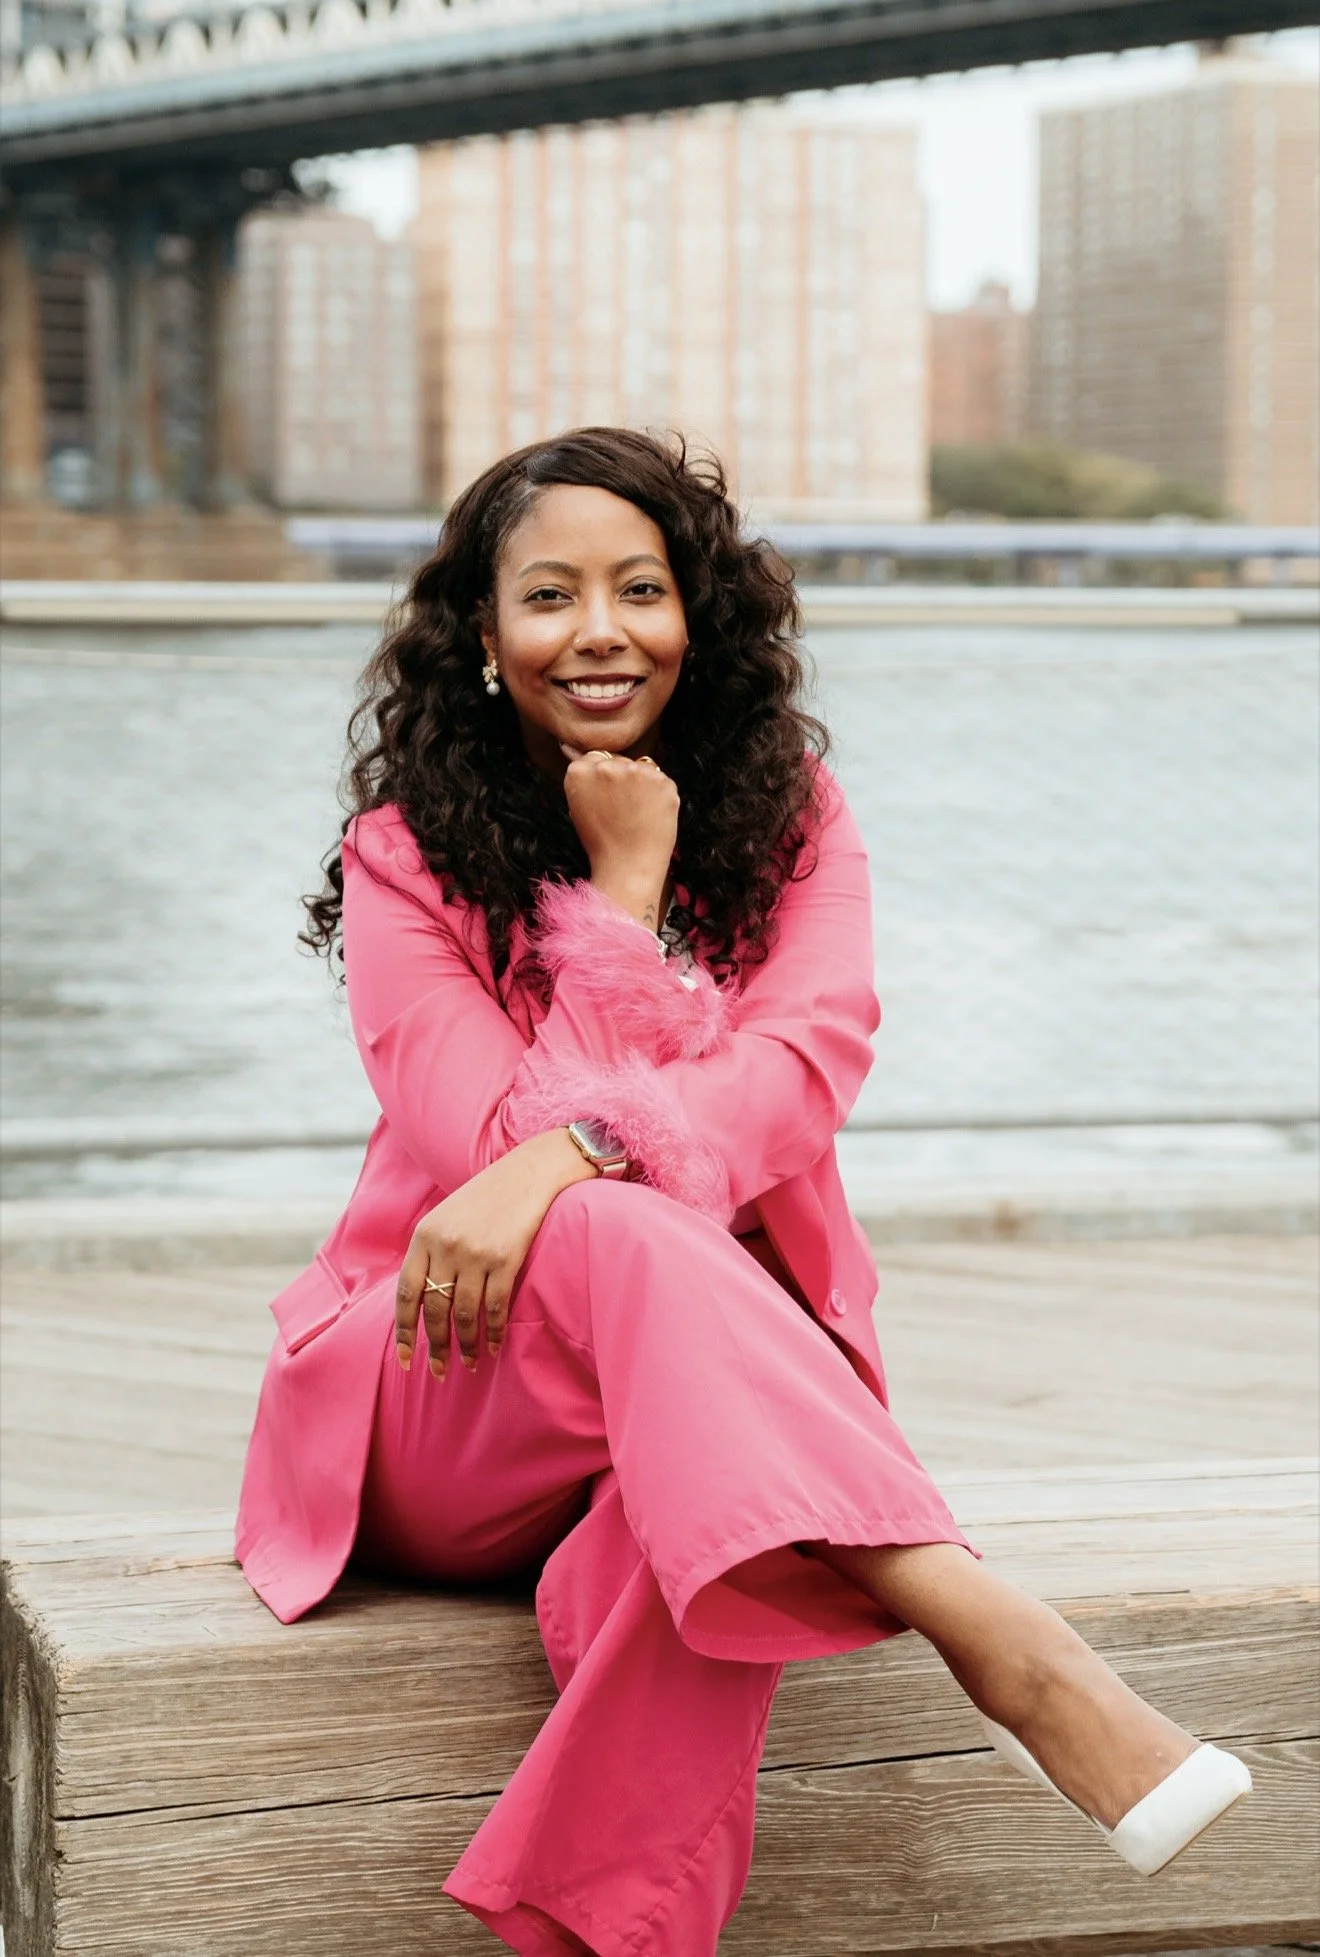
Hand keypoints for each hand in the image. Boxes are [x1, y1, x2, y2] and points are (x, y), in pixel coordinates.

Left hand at [394, 1129, 595, 1377]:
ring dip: (466, 1344)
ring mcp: (475, 1253)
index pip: (406, 1294)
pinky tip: (495, 1346)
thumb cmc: (489, 1197)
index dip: (405, 1331)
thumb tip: (423, 1301)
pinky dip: (495, 1332)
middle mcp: (445, 1246)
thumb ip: (432, 1253)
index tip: (405, 1359)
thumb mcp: (448, 1217)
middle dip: (436, 1346)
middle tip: (440, 1371)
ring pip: (464, 1314)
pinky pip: (495, 1307)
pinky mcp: (506, 1259)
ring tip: (471, 1363)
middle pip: (434, 1310)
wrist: (530, 1171)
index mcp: (424, 1236)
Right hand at [560, 744, 678, 928]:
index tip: (605, 800)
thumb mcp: (578, 806)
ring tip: (636, 814)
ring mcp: (637, 771)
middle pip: (617, 760)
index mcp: (580, 771)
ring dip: (640, 784)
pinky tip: (651, 815)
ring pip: (640, 767)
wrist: (628, 867)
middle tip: (622, 811)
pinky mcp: (663, 780)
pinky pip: (661, 780)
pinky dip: (659, 794)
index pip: (594, 758)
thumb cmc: (601, 842)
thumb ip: (581, 777)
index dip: (602, 780)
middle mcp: (607, 765)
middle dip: (620, 779)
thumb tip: (570, 748)